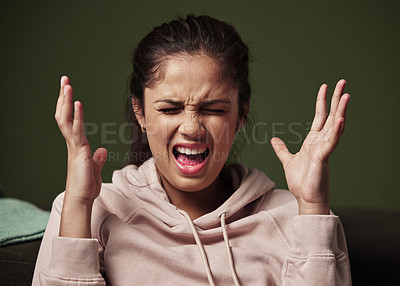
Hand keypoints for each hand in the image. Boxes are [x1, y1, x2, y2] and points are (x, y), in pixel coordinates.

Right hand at [55, 76, 106, 236]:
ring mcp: (74, 146)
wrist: (82, 199)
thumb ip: (97, 158)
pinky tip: (76, 103)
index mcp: (77, 144)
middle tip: (64, 80)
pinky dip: (76, 116)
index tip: (68, 92)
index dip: (68, 106)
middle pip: (64, 115)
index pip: (70, 120)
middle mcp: (73, 142)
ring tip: (66, 85)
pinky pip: (76, 130)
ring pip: (66, 119)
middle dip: (64, 97)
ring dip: (66, 101)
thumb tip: (101, 150)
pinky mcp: (78, 151)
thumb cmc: (86, 185)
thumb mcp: (95, 169)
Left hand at [271, 79, 349, 214]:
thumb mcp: (288, 160)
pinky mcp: (323, 158)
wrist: (305, 198)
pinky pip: (331, 142)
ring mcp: (324, 149)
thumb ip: (282, 149)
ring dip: (341, 110)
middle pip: (331, 116)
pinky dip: (336, 131)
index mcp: (314, 141)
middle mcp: (321, 142)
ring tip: (346, 95)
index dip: (322, 101)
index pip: (320, 116)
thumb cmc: (301, 181)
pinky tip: (339, 120)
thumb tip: (274, 140)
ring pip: (335, 125)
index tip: (325, 87)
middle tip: (342, 82)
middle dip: (336, 99)